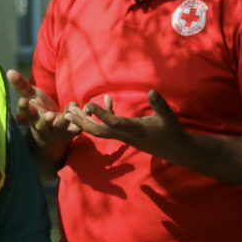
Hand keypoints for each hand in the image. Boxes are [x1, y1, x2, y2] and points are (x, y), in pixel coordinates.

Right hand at [6, 69, 80, 149]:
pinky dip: (83, 119)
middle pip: (42, 124)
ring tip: (72, 105)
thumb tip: (9, 71)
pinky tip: (88, 110)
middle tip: (49, 115)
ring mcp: (57, 130)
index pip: (25, 112)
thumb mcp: (31, 97)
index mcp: (31, 116)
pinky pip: (77, 127)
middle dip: (45, 120)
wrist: (52, 133)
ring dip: (67, 116)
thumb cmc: (39, 110)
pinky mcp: (71, 132)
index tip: (23, 101)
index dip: (23, 107)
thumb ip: (21, 85)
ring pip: (61, 125)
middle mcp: (42, 125)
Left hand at [62, 89, 184, 158]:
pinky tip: (91, 109)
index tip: (88, 104)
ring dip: (84, 122)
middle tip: (68, 112)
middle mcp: (125, 135)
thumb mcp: (169, 117)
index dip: (101, 114)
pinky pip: (105, 129)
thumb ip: (160, 105)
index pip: (114, 123)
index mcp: (135, 130)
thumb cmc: (172, 132)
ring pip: (99, 132)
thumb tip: (151, 91)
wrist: (174, 150)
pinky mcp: (123, 136)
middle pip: (99, 131)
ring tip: (71, 112)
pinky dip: (96, 120)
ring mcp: (123, 137)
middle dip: (83, 123)